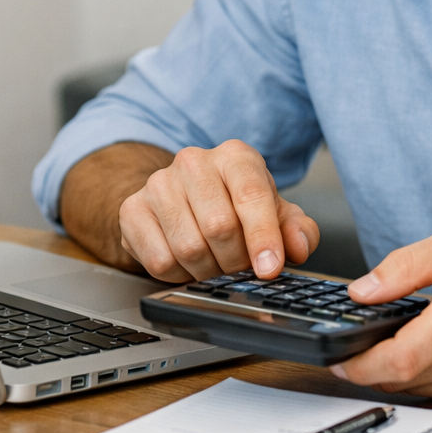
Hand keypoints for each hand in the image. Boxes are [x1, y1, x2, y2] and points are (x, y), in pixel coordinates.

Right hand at [117, 140, 319, 282]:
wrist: (182, 199)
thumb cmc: (234, 206)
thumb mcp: (274, 214)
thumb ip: (297, 229)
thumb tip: (299, 246)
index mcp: (236, 156)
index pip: (251, 195)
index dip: (263, 237)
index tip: (270, 269)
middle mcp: (194, 162)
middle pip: (219, 227)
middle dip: (236, 261)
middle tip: (241, 269)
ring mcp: (159, 184)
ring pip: (188, 247)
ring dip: (208, 270)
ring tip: (215, 265)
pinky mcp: (132, 209)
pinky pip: (159, 260)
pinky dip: (180, 275)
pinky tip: (188, 264)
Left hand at [331, 225, 431, 407]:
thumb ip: (407, 265)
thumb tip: (363, 290)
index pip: (399, 359)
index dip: (359, 364)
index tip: (337, 358)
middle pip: (400, 379)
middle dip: (368, 367)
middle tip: (349, 350)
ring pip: (416, 388)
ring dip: (393, 372)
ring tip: (384, 346)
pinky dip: (420, 377)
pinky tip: (420, 353)